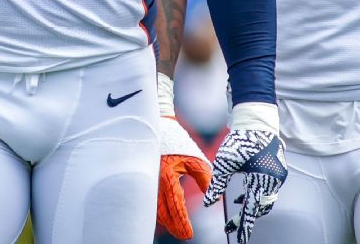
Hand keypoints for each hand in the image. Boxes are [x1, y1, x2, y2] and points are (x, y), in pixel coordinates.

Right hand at [157, 116, 212, 239]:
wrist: (158, 126)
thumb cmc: (177, 141)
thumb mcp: (194, 158)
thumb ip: (204, 177)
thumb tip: (212, 195)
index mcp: (167, 176)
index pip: (175, 205)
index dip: (182, 221)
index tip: (189, 234)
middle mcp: (155, 181)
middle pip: (162, 211)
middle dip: (173, 225)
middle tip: (183, 235)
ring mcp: (148, 180)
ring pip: (155, 207)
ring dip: (165, 220)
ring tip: (176, 229)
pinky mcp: (147, 178)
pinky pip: (151, 199)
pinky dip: (159, 210)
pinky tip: (166, 216)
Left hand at [202, 121, 287, 243]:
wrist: (257, 121)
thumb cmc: (240, 140)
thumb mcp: (224, 163)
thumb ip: (217, 184)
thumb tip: (208, 204)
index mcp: (261, 179)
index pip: (252, 210)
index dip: (245, 226)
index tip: (240, 240)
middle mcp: (274, 180)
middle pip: (261, 207)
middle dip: (246, 217)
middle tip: (231, 225)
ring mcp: (278, 175)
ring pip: (266, 200)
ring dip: (252, 205)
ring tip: (237, 207)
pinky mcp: (279, 170)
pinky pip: (268, 190)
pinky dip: (256, 195)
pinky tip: (242, 194)